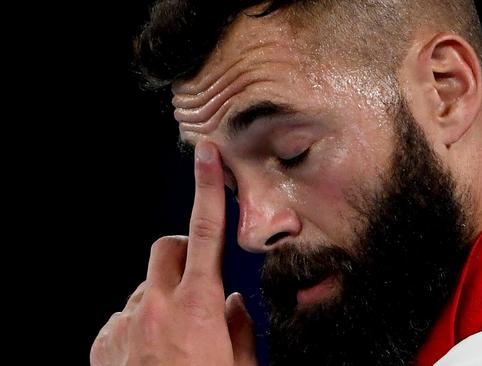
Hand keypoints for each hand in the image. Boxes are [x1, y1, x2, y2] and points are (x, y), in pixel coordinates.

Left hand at [90, 141, 255, 365]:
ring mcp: (124, 324)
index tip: (208, 155)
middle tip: (196, 282)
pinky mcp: (103, 344)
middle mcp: (155, 306)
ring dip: (162, 301)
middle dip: (182, 254)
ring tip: (173, 342)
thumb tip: (235, 304)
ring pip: (144, 287)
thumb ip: (240, 328)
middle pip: (165, 248)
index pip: (206, 232)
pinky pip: (124, 317)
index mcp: (198, 307)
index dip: (209, 189)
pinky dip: (140, 327)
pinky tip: (150, 358)